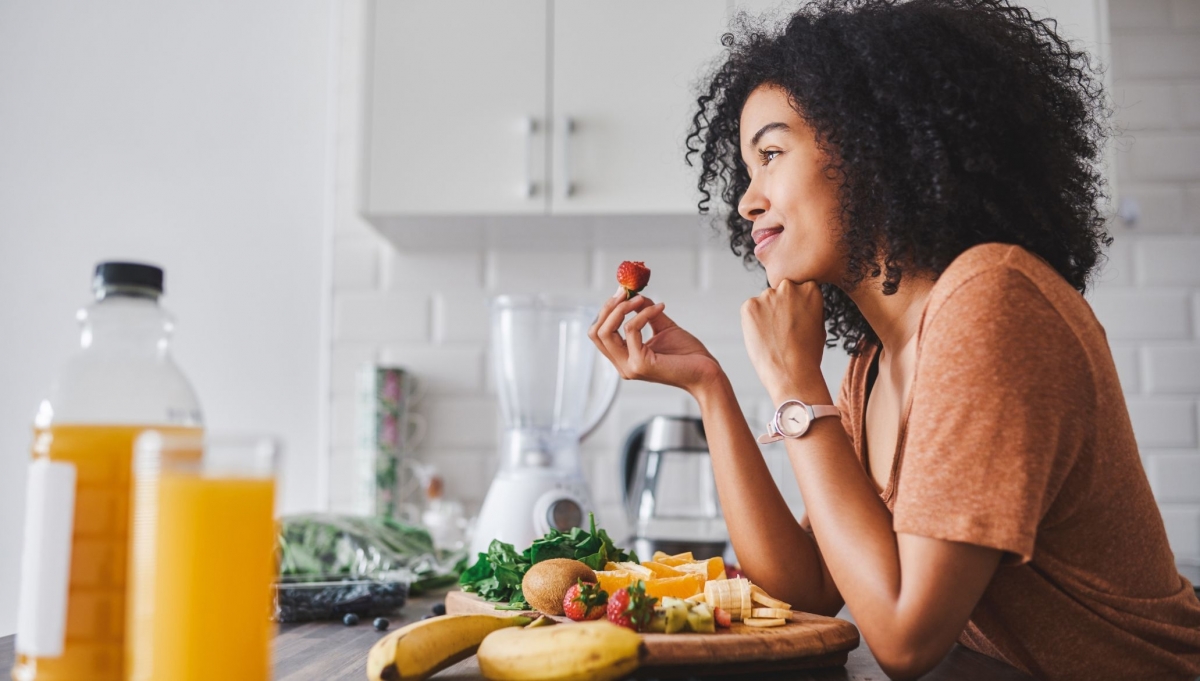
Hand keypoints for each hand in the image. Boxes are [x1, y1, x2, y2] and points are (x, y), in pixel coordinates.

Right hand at [588, 292, 723, 394]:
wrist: (706, 373)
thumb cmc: (687, 355)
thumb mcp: (662, 327)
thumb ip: (646, 312)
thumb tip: (634, 295)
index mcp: (624, 358)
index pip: (599, 334)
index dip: (606, 311)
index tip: (621, 292)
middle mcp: (623, 365)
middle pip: (596, 332)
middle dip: (608, 308)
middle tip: (624, 292)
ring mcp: (630, 366)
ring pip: (606, 332)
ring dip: (622, 308)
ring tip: (639, 299)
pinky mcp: (640, 364)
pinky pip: (631, 330)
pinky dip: (643, 314)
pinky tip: (660, 308)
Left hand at [740, 279, 829, 402]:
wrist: (792, 373)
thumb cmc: (808, 354)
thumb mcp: (818, 324)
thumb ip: (807, 307)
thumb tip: (797, 302)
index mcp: (810, 289)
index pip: (799, 289)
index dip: (796, 307)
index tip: (795, 321)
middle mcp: (788, 287)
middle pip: (780, 293)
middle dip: (780, 307)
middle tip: (783, 331)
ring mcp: (768, 295)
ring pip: (764, 302)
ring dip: (766, 315)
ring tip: (773, 337)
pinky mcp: (749, 306)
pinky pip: (750, 310)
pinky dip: (752, 322)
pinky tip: (763, 338)